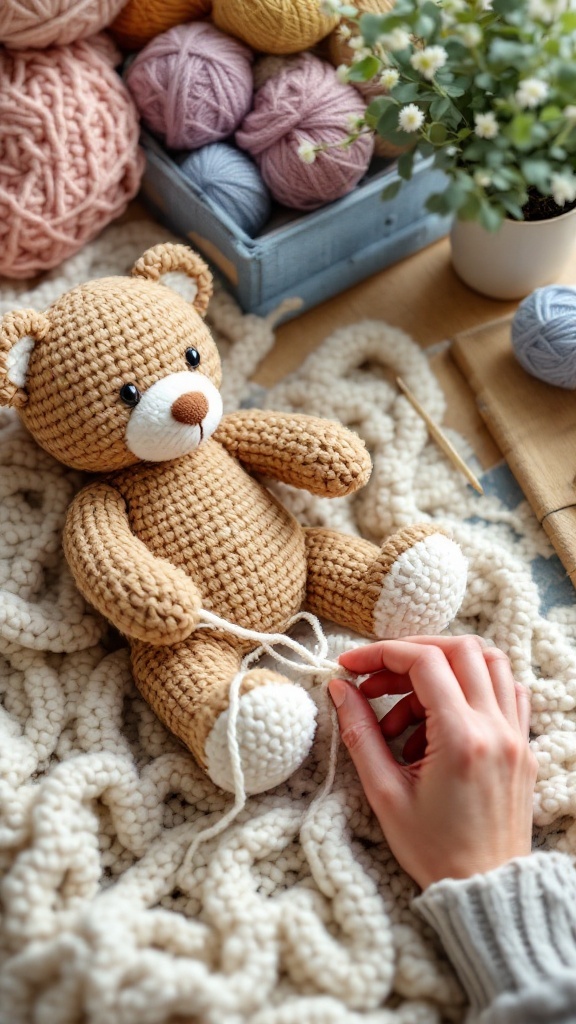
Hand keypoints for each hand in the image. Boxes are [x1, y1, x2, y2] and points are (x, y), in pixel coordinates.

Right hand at [328, 636, 537, 888]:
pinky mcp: (523, 745)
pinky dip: (475, 684)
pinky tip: (444, 712)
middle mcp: (496, 728)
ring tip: (408, 700)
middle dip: (411, 652)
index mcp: (462, 739)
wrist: (485, 889)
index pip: (424, 662)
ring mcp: (516, 734)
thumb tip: (340, 690)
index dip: (381, 653)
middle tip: (376, 679)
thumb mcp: (385, 794)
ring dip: (445, 663)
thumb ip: (360, 734)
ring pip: (491, 661)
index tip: (352, 666)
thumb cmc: (434, 850)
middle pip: (460, 649)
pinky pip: (507, 691)